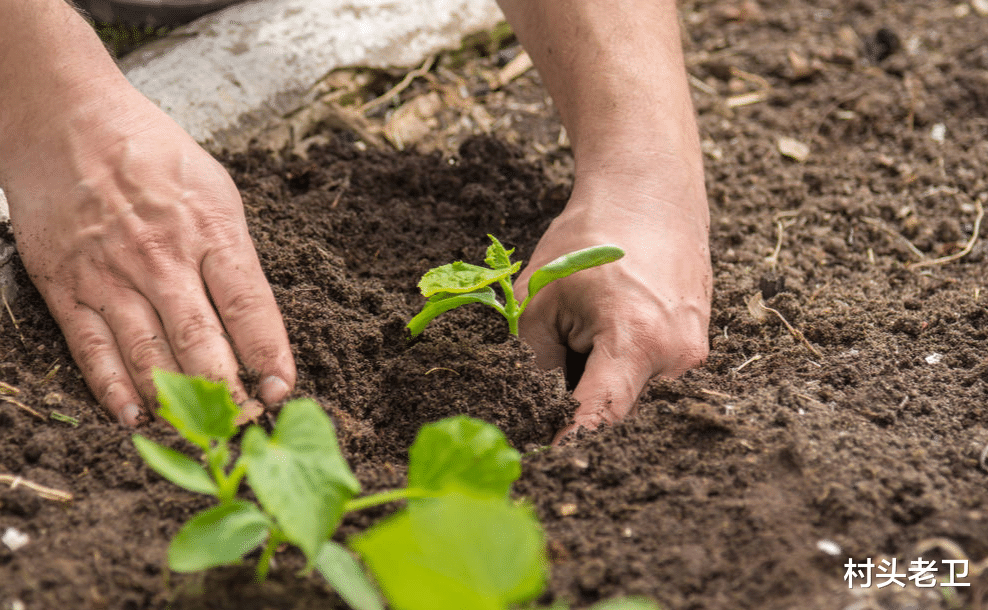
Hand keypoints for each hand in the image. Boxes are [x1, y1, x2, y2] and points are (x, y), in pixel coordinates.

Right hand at [3, 86, 294, 425]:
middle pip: (202, 339)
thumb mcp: (215, 188)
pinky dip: (112, 389)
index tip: (283, 388)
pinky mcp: (66, 286)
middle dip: (228, 390)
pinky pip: (92, 348)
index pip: (250, 305)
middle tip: (246, 425)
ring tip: (201, 433)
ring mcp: (111, 274)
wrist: (65, 118)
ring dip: (177, 400)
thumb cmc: (151, 152)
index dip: (269, 353)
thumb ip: (233, 251)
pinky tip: (134, 417)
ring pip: (149, 353)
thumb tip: (254, 317)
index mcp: (210, 230)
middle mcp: (162, 257)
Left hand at [515, 169, 710, 440]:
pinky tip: (607, 330)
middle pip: (619, 412)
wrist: (650, 191)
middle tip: (547, 389)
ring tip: (584, 337)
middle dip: (580, 409)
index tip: (542, 468)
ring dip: (603, 385)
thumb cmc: (591, 236)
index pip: (599, 419)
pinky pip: (653, 376)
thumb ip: (532, 364)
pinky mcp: (696, 346)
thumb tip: (527, 413)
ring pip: (636, 396)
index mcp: (636, 341)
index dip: (568, 444)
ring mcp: (693, 353)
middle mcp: (677, 357)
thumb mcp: (541, 298)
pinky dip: (622, 368)